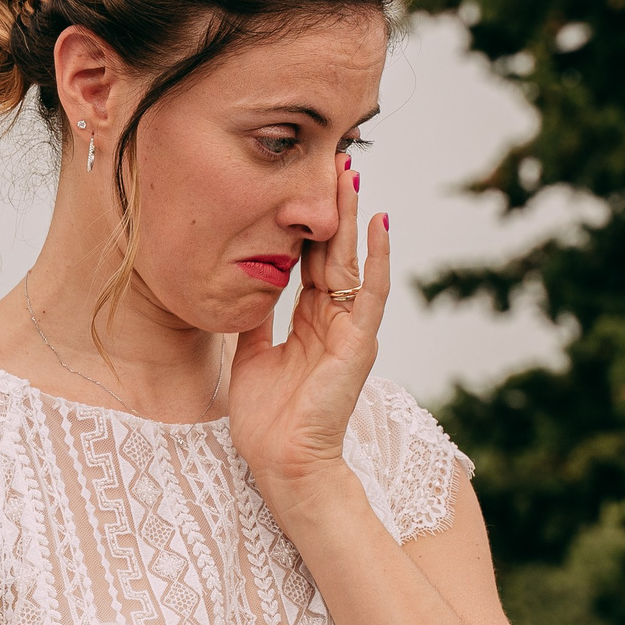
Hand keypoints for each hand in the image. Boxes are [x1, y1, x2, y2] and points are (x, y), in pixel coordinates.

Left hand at [228, 157, 387, 513]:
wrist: (283, 463)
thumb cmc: (267, 422)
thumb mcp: (249, 357)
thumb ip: (254, 321)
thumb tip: (244, 287)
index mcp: (309, 324)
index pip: (310, 263)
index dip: (306, 224)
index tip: (301, 185)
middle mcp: (333, 322)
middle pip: (333, 252)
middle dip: (332, 207)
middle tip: (333, 161)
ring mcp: (350, 330)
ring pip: (353, 261)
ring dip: (352, 216)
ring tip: (351, 173)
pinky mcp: (360, 342)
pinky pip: (373, 292)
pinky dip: (379, 256)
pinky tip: (380, 221)